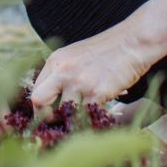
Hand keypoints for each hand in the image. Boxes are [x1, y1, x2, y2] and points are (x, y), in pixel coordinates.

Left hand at [29, 23, 154, 118]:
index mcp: (55, 61)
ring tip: (85, 117)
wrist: (131, 43)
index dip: (40, 107)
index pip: (35, 90)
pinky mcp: (97, 93)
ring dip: (74, 119)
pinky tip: (100, 114)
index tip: (49, 117)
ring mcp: (79, 82)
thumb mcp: (75, 56)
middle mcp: (63, 71)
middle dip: (46, 117)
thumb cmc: (106, 51)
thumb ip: (61, 74)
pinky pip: (87, 116)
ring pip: (65, 113)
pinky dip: (92, 119)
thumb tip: (52, 102)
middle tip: (59, 123)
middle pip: (39, 101)